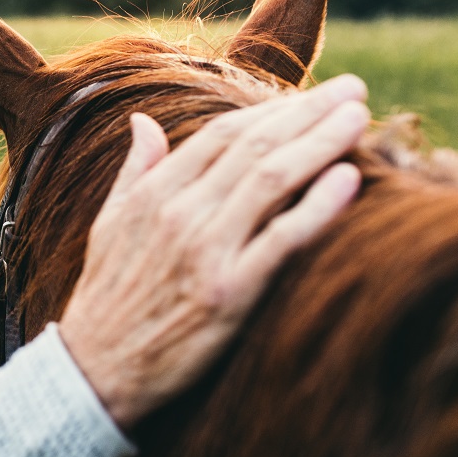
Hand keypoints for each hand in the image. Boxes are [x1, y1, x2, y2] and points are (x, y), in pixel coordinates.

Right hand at [57, 74, 369, 428]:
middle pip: (255, 147)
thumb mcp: (109, 222)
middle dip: (309, 112)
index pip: (222, 135)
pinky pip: (282, 239)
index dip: (271, 108)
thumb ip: (135, 169)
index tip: (310, 95)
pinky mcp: (229, 293)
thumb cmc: (107, 295)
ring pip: (273, 181)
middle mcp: (181, 214)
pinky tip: (348, 179)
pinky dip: (317, 206)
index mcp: (154, 194)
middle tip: (354, 89)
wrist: (96, 368)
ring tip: (360, 119)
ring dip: (322, 144)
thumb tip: (142, 120)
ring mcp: (205, 252)